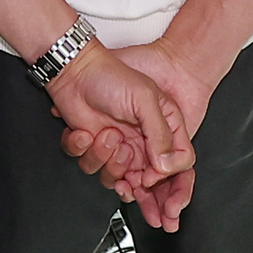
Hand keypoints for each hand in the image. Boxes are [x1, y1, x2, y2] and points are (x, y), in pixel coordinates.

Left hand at [48, 50, 194, 225]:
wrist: (75, 72)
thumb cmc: (112, 77)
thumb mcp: (145, 100)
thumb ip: (160, 134)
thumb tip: (165, 164)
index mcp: (162, 128)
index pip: (176, 164)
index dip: (162, 174)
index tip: (148, 174)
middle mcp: (142, 141)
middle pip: (144, 179)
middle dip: (130, 176)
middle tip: (123, 154)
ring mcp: (118, 147)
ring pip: (114, 176)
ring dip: (105, 157)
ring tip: (106, 133)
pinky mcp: (94, 148)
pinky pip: (89, 166)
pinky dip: (83, 150)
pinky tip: (85, 133)